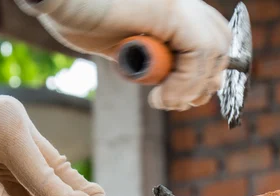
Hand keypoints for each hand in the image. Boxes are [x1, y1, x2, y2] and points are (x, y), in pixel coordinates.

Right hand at [16, 0, 231, 110]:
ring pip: (212, 52)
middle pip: (221, 44)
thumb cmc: (80, 18)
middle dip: (204, 83)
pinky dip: (183, 84)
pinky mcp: (169, 10)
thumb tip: (177, 86)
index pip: (214, 38)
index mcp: (175, 7)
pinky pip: (197, 54)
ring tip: (161, 101)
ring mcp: (179, 3)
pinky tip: (159, 96)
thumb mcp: (127, 48)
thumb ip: (152, 60)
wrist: (58, 0)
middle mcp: (183, 1)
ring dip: (190, 88)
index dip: (207, 71)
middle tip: (173, 102)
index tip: (183, 96)